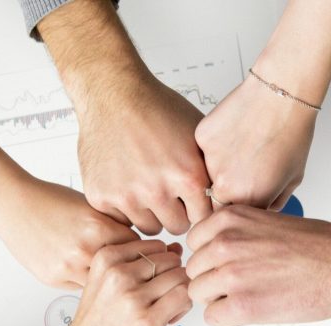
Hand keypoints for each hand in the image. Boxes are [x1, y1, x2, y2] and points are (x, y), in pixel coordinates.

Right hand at [0, 179, 139, 288]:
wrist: (14, 205)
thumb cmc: (50, 200)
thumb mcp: (91, 205)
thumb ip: (114, 224)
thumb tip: (136, 242)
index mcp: (98, 226)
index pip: (137, 247)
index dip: (139, 248)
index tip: (141, 250)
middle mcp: (84, 249)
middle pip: (122, 268)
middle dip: (126, 266)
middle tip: (127, 264)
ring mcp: (68, 267)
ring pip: (102, 283)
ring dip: (105, 278)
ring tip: (105, 269)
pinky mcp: (53, 278)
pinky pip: (81, 287)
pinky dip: (85, 280)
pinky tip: (81, 268)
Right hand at [37, 0, 212, 234]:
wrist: (113, 94)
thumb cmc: (156, 108)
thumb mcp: (198, 136)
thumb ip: (211, 170)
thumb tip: (228, 195)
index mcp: (188, 175)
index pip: (204, 218)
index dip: (199, 208)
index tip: (193, 200)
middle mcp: (157, 189)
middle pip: (177, 227)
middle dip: (176, 212)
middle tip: (169, 192)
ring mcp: (127, 195)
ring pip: (149, 227)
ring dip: (151, 212)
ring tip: (148, 186)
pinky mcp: (101, 196)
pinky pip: (121, 219)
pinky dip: (125, 207)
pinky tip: (127, 182)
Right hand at [52, 239, 191, 325]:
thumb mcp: (106, 283)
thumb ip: (139, 264)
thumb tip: (176, 249)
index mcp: (106, 258)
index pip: (156, 245)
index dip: (161, 264)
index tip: (152, 283)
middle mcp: (118, 273)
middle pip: (171, 260)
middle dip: (173, 278)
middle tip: (161, 299)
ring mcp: (133, 297)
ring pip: (181, 277)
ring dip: (179, 293)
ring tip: (164, 310)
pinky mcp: (148, 320)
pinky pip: (184, 297)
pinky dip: (183, 307)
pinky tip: (167, 319)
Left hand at [186, 206, 330, 325]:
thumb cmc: (318, 245)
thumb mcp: (266, 222)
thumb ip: (235, 234)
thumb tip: (213, 253)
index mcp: (229, 219)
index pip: (194, 243)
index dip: (211, 258)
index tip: (228, 264)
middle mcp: (225, 243)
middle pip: (194, 270)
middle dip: (213, 280)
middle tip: (243, 285)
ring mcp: (231, 274)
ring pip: (198, 294)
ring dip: (219, 300)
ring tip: (251, 296)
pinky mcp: (242, 304)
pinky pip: (212, 317)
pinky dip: (229, 318)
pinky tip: (253, 310)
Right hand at [195, 74, 315, 210]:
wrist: (280, 95)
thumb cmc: (291, 132)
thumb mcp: (292, 179)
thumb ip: (272, 202)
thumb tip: (259, 211)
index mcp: (248, 200)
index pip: (232, 218)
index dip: (239, 207)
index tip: (245, 195)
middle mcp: (225, 185)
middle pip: (216, 199)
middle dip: (227, 189)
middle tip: (244, 167)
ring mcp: (209, 162)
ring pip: (207, 173)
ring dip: (220, 165)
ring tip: (242, 145)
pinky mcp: (201, 139)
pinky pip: (203, 150)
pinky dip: (215, 144)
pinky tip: (234, 131)